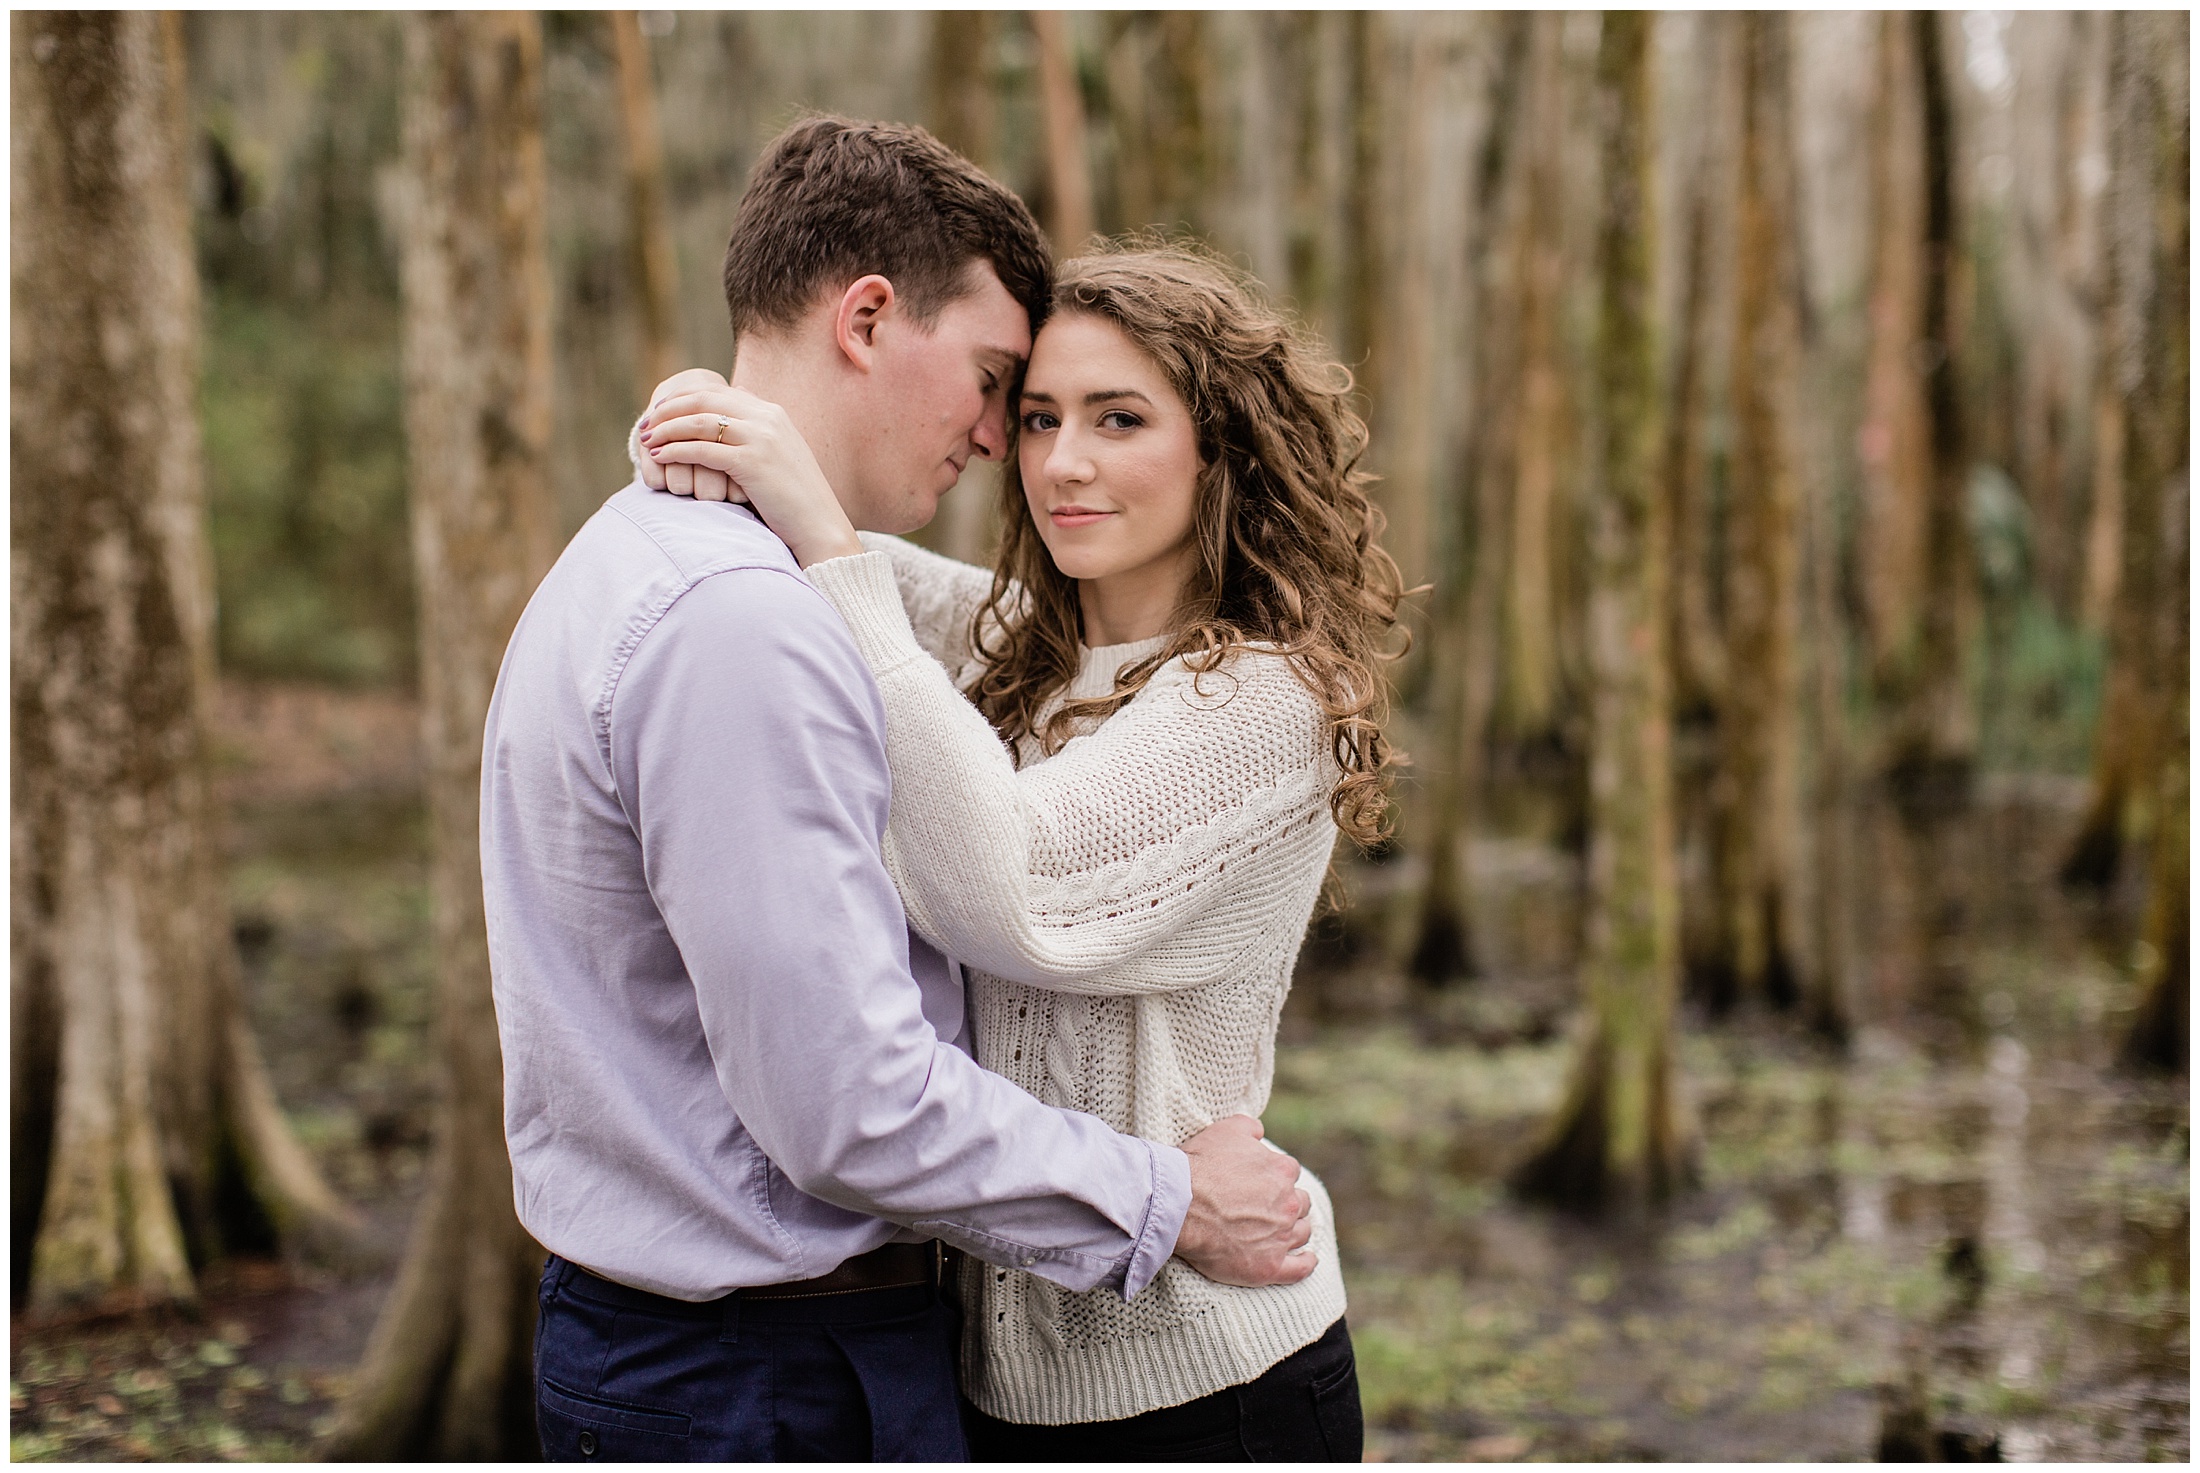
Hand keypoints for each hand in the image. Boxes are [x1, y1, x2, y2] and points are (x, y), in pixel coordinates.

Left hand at [639, 385, 863, 567]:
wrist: (820, 526)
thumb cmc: (796, 499)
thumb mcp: (779, 455)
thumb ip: (757, 431)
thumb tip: (733, 406)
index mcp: (772, 413)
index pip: (717, 392)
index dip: (683, 399)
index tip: (660, 413)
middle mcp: (767, 418)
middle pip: (705, 400)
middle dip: (669, 409)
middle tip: (645, 423)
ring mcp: (761, 438)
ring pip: (700, 421)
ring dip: (666, 428)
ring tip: (646, 440)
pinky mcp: (753, 463)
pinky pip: (703, 449)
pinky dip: (676, 450)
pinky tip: (659, 457)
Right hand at [1172, 1115, 1316, 1286]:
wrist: (1179, 1204)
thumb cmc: (1199, 1166)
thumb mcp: (1226, 1130)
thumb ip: (1250, 1128)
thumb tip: (1260, 1133)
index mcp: (1282, 1171)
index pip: (1289, 1173)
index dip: (1275, 1178)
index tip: (1260, 1184)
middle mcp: (1288, 1203)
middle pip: (1299, 1203)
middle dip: (1288, 1204)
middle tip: (1268, 1208)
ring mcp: (1281, 1236)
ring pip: (1301, 1232)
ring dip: (1295, 1229)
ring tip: (1282, 1232)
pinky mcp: (1269, 1266)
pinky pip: (1300, 1268)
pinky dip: (1306, 1263)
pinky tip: (1307, 1259)